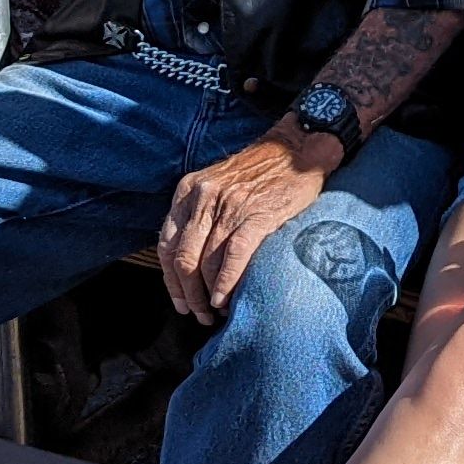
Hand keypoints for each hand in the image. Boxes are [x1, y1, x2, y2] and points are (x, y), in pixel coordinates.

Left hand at [156, 131, 333, 323]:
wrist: (296, 149)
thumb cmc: (258, 173)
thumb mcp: (216, 184)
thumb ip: (199, 214)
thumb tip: (189, 263)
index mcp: (189, 190)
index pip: (166, 244)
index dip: (171, 280)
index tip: (180, 301)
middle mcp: (204, 197)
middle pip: (183, 259)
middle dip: (189, 294)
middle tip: (199, 314)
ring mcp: (230, 205)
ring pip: (206, 262)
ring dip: (208, 295)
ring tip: (217, 311)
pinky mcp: (257, 214)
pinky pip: (233, 255)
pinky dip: (226, 283)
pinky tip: (226, 299)